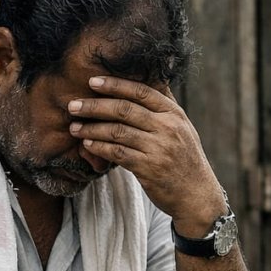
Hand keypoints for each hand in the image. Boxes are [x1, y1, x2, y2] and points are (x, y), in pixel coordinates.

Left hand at [68, 77, 225, 233]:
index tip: (92, 81)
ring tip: (74, 127)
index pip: (141, 91)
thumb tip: (152, 75)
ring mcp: (159, 149)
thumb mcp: (182, 128)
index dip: (115, 84)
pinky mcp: (150, 169)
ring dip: (92, 128)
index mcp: (174, 114)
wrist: (197, 195)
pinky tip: (87, 144)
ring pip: (118, 131)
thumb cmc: (185, 159)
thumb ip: (164, 106)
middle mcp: (168, 128)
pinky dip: (100, 148)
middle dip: (95, 106)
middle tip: (73, 105)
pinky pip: (118, 154)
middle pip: (124, 109)